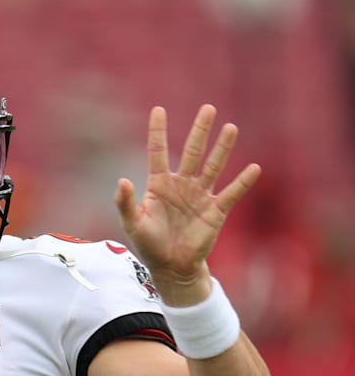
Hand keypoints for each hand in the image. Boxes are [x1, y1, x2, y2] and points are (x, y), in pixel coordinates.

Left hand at [114, 104, 260, 305]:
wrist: (171, 267)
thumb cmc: (149, 244)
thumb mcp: (133, 223)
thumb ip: (126, 203)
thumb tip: (123, 181)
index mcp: (159, 184)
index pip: (158, 152)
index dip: (158, 132)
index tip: (158, 109)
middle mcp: (181, 185)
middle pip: (192, 152)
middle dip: (199, 131)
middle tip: (208, 108)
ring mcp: (200, 196)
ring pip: (213, 166)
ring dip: (222, 148)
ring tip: (231, 127)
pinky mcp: (216, 211)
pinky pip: (231, 193)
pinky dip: (242, 182)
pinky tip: (254, 168)